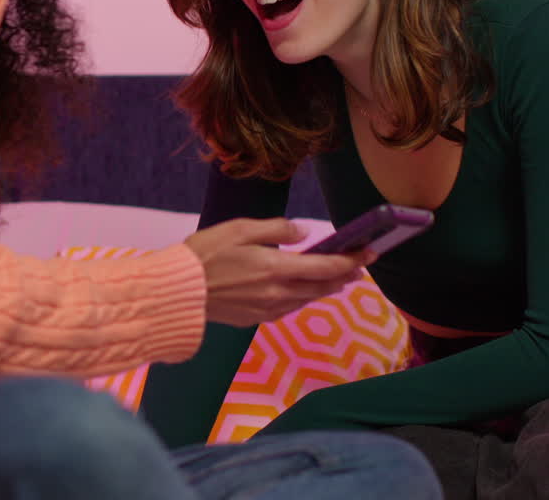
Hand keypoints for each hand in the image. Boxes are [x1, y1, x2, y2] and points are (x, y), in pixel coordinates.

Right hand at [184, 218, 373, 326]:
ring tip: (338, 280)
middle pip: (321, 286)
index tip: (369, 253)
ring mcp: (267, 309)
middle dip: (344, 276)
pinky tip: (303, 293)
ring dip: (326, 288)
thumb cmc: (205, 254)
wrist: (179, 292)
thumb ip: (276, 229)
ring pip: (307, 299)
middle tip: (360, 268)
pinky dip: (303, 298)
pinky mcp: (255, 319)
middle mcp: (278, 293)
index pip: (325, 266)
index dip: (351, 260)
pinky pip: (289, 308)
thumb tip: (304, 232)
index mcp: (276, 268)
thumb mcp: (239, 229)